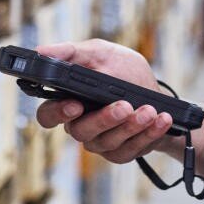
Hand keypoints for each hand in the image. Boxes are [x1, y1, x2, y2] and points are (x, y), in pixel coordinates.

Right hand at [32, 39, 175, 164]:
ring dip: (131, 125)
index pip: (47, 115)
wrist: (156, 95)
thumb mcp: (101, 53)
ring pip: (107, 141)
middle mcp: (81, 125)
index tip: (76, 104)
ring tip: (149, 111)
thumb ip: (72, 52)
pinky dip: (148, 134)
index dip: (58, 113)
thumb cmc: (124, 72)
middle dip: (104, 119)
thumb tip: (42, 50)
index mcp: (69, 101)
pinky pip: (129, 150)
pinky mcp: (121, 153)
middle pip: (80, 131)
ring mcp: (100, 142)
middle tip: (124, 107)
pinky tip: (160, 120)